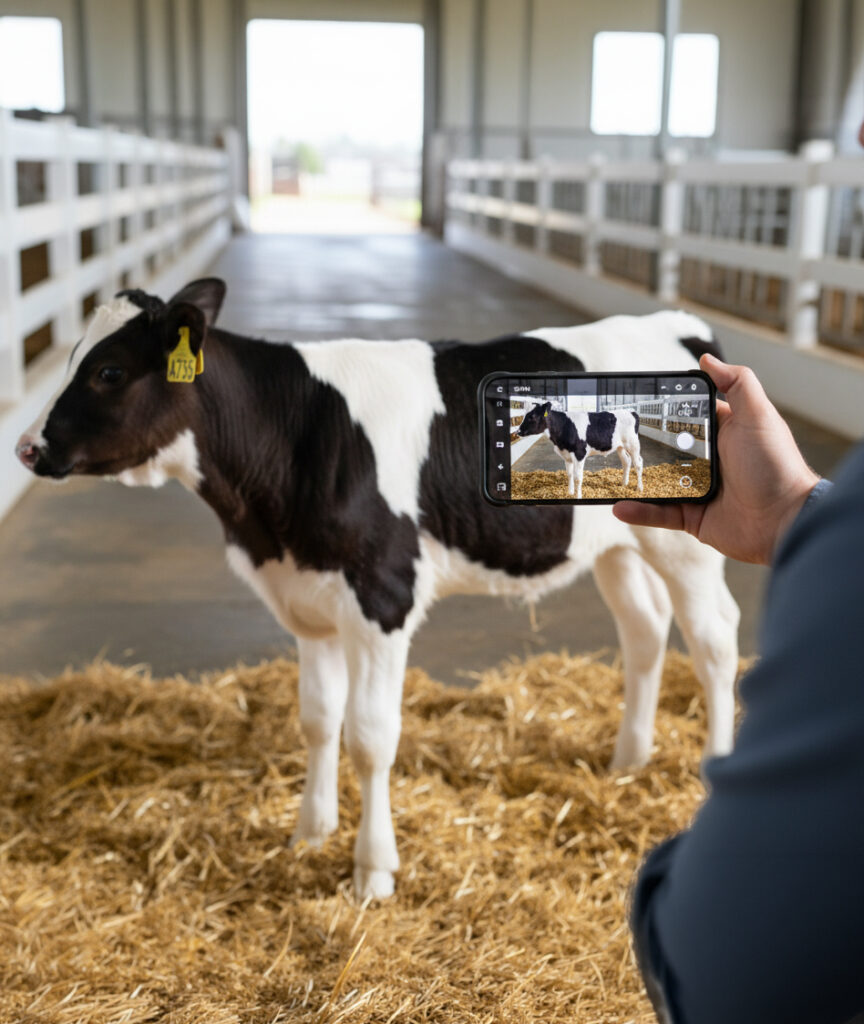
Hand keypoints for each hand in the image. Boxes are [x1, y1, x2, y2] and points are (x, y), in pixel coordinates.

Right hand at [613, 354, 820, 564]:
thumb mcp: (759, 416)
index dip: (664, 410)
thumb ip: (737, 383)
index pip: (687, 416)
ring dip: (633, 480)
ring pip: (657, 482)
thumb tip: (707, 359)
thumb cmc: (777, 466)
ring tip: (609, 474)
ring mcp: (698, 490)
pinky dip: (640, 512)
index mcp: (722, 434)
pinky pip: (660, 513)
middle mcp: (709, 461)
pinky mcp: (693, 518)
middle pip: (666, 449)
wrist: (786, 522)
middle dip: (641, 445)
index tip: (636, 403)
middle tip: (612, 438)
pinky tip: (620, 506)